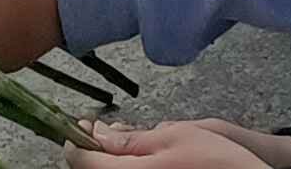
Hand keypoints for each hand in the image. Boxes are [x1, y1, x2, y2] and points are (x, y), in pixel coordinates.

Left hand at [71, 127, 290, 168]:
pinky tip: (142, 160)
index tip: (80, 126)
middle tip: (108, 130)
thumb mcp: (174, 137)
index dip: (75, 141)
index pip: (80, 161)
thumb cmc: (215, 160)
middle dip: (94, 149)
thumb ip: (131, 140)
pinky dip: (127, 168)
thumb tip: (95, 135)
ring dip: (111, 160)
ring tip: (128, 143)